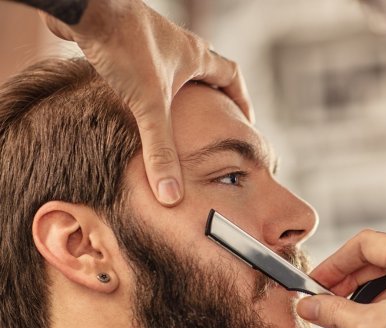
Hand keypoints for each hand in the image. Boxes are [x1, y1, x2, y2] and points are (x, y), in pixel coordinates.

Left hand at [34, 0, 253, 204]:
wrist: (82, 8)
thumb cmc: (123, 45)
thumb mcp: (148, 105)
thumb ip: (160, 150)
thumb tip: (171, 194)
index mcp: (194, 56)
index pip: (231, 76)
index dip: (241, 100)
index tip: (245, 120)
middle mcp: (177, 45)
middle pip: (207, 71)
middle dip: (214, 97)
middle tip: (214, 122)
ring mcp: (151, 42)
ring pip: (177, 70)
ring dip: (182, 93)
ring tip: (179, 119)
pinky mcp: (126, 44)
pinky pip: (149, 70)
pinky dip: (152, 88)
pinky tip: (139, 104)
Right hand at [297, 230, 385, 327]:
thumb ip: (334, 311)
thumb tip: (310, 305)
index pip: (364, 245)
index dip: (334, 263)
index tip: (316, 280)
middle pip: (375, 264)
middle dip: (345, 286)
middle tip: (322, 302)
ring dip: (360, 305)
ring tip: (341, 327)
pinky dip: (380, 317)